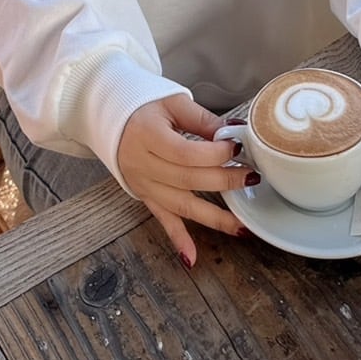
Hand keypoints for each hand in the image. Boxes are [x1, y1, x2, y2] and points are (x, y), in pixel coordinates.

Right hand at [116, 94, 253, 267]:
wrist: (110, 116)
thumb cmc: (144, 104)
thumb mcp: (172, 102)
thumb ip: (203, 119)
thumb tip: (235, 131)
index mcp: (148, 135)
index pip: (186, 153)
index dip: (215, 153)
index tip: (238, 146)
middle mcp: (143, 164)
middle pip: (188, 179)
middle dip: (224, 180)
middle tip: (250, 176)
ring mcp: (143, 183)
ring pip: (181, 205)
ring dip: (213, 218)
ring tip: (242, 226)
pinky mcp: (144, 195)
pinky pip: (162, 219)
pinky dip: (177, 239)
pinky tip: (192, 258)